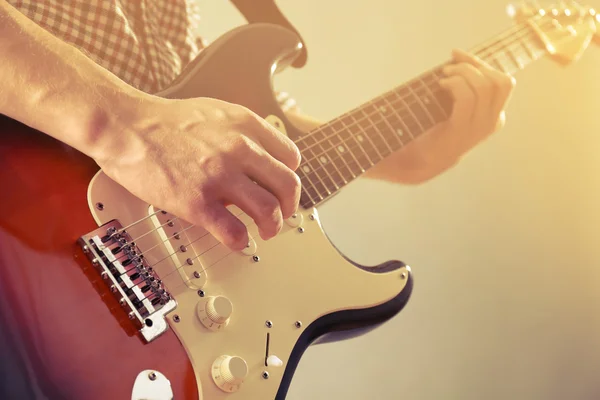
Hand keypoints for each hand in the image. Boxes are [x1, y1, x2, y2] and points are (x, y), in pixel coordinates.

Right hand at [96, 97, 301, 250]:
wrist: (127, 127)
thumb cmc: (164, 122)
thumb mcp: (215, 112)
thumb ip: (241, 133)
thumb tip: (257, 161)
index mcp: (245, 125)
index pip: (290, 157)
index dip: (288, 176)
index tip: (280, 188)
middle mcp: (239, 149)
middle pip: (287, 186)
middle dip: (290, 207)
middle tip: (282, 215)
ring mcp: (219, 176)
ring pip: (268, 210)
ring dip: (272, 227)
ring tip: (266, 232)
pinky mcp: (197, 202)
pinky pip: (233, 231)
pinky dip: (240, 241)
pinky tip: (236, 240)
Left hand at [415, 48, 515, 168]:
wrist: (420, 159)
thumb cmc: (434, 128)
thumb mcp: (456, 105)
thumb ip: (464, 86)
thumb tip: (458, 56)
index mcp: (495, 115)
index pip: (503, 82)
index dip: (480, 63)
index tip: (456, 54)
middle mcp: (493, 122)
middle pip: (501, 82)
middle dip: (474, 66)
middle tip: (449, 68)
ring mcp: (479, 128)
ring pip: (485, 87)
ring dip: (463, 73)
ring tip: (444, 76)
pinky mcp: (462, 131)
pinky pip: (467, 98)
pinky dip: (455, 85)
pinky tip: (441, 85)